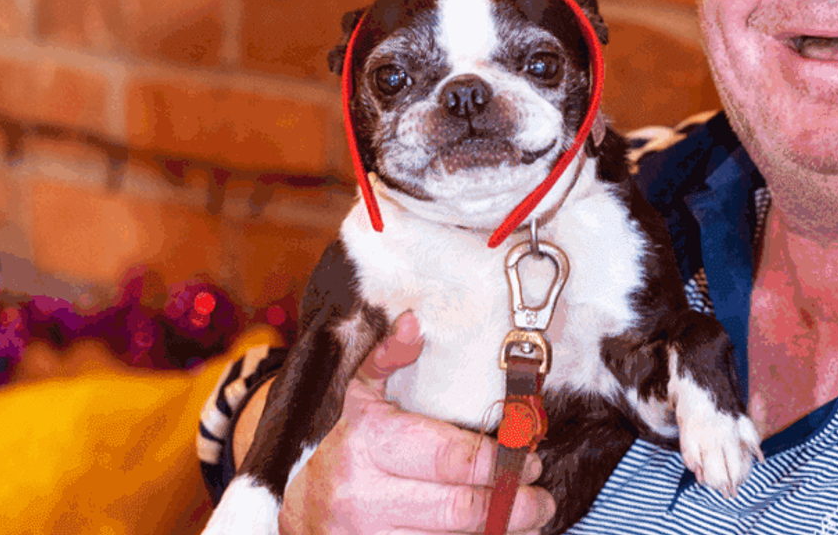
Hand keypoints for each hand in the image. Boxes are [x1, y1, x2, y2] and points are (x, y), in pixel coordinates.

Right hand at [278, 311, 557, 534]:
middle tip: (540, 497)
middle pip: (460, 509)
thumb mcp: (358, 394)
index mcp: (370, 442)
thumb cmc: (342, 445)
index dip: (500, 461)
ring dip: (499, 532)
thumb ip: (389, 357)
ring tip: (529, 519)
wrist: (297, 507)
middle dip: (512, 505)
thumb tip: (416, 323)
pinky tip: (494, 534)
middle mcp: (367, 494)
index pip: (451, 457)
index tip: (529, 457)